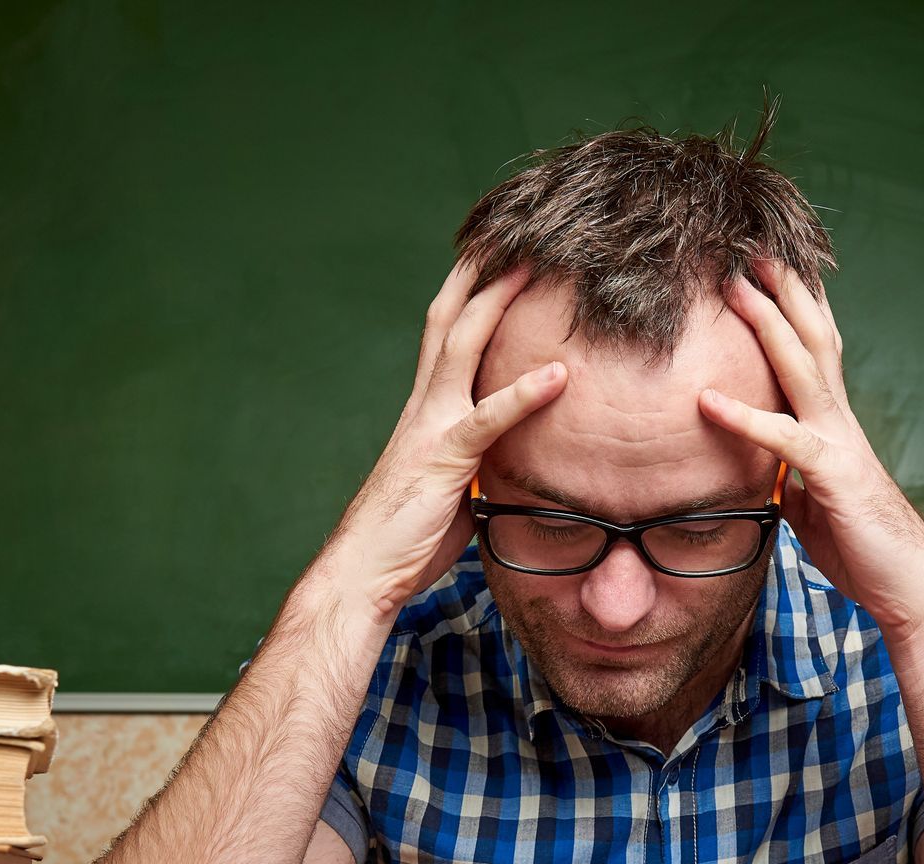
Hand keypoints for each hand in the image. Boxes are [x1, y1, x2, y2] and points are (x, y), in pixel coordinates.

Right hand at [326, 261, 566, 623]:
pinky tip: (560, 375)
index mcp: (427, 410)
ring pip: (463, 347)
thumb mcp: (452, 490)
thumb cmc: (407, 540)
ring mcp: (431, 428)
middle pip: (453, 319)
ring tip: (539, 267)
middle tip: (519, 230)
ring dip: (500, 303)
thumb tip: (511, 462)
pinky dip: (523, 394)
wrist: (363, 574)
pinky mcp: (443, 460)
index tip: (501, 254)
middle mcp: (424, 406)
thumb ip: (479, 464)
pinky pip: (487, 419)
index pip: (450, 334)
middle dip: (483, 272)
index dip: (473, 291)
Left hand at [697, 259, 923, 634]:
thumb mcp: (814, 508)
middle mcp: (840, 422)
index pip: (814, 354)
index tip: (768, 273)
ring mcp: (840, 443)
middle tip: (751, 249)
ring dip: (768, 323)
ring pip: (803, 367)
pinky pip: (784, 440)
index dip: (793, 311)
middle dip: (783, 292)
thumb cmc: (864, 551)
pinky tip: (708, 400)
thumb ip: (791, 482)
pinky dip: (745, 417)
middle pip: (812, 340)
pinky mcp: (834, 475)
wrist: (907, 587)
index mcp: (834, 427)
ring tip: (735, 286)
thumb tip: (766, 476)